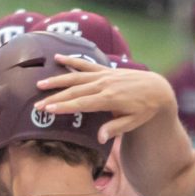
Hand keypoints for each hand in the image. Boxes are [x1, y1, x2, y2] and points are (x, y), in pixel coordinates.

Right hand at [34, 56, 176, 135]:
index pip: (82, 103)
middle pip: (75, 91)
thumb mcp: (134, 122)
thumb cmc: (145, 109)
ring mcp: (104, 75)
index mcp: (110, 99)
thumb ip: (116, 128)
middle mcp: (104, 85)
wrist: (157, 89)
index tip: (49, 110)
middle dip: (54, 97)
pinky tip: (57, 57)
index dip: (65, 107)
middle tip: (37, 105)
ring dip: (57, 80)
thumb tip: (99, 138)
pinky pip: (85, 65)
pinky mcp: (105, 70)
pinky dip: (71, 61)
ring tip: (40, 84)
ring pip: (76, 77)